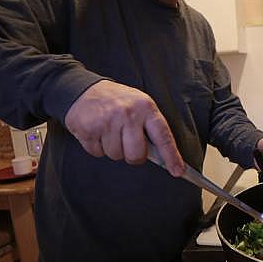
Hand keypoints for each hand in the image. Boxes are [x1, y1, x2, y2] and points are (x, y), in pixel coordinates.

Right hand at [64, 80, 184, 175]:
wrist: (85, 90)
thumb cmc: (117, 101)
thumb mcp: (139, 104)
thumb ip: (149, 126)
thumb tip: (161, 156)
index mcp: (146, 107)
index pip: (163, 136)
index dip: (171, 156)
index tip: (178, 171)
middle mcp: (128, 114)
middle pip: (136, 155)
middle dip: (133, 156)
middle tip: (127, 144)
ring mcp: (108, 121)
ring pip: (116, 155)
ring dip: (113, 149)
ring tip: (109, 132)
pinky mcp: (89, 129)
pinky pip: (97, 153)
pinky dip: (97, 147)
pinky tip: (97, 132)